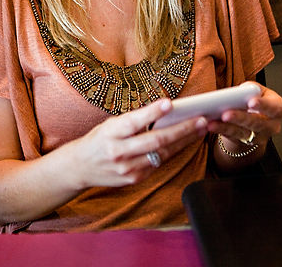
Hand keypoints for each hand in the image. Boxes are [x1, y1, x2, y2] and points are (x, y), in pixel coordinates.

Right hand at [69, 98, 207, 188]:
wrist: (80, 167)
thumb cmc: (100, 139)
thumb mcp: (111, 124)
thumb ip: (135, 120)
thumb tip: (166, 110)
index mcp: (110, 133)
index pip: (134, 122)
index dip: (152, 112)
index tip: (170, 103)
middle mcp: (118, 152)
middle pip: (155, 141)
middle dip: (181, 130)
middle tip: (201, 119)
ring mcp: (127, 169)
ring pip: (162, 154)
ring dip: (184, 141)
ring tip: (201, 129)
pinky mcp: (134, 179)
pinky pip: (158, 163)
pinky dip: (174, 151)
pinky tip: (186, 141)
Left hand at [206, 83, 281, 151]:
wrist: (255, 118)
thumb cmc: (257, 101)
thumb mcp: (258, 91)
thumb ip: (251, 89)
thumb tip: (238, 92)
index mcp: (278, 108)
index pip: (273, 107)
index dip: (263, 105)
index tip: (251, 102)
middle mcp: (272, 125)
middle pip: (256, 123)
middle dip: (240, 118)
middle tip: (226, 114)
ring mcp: (259, 136)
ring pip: (243, 132)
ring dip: (227, 127)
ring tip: (213, 122)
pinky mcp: (245, 143)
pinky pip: (233, 137)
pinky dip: (221, 130)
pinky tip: (212, 126)